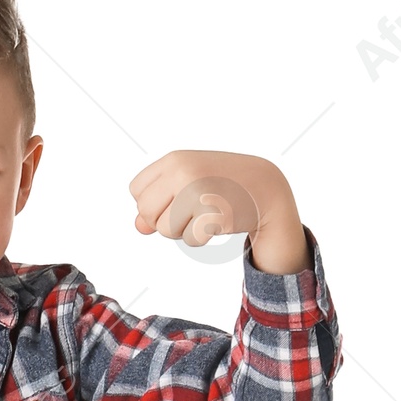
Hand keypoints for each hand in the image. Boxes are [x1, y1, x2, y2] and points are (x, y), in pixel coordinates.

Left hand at [129, 148, 306, 274]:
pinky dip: (200, 238)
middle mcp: (183, 172)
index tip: (173, 199)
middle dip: (163, 220)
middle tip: (189, 210)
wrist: (264, 186)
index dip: (152, 202)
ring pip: (165, 230)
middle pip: (146, 212)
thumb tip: (138, 226)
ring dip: (183, 230)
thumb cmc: (222, 183)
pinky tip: (216, 222)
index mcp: (174, 159)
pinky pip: (189, 240)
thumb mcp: (187, 182)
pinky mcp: (212, 216)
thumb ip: (159, 200)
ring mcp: (197, 194)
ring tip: (205, 213)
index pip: (136, 191)